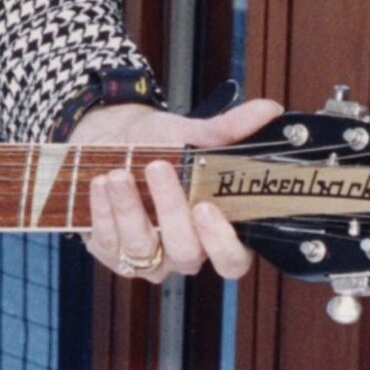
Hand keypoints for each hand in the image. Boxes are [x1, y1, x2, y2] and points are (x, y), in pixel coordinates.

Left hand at [71, 97, 285, 283]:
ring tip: (118, 173)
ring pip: (142, 247)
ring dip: (129, 208)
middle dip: (171, 210)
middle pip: (186, 251)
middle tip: (159, 168)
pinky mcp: (109, 251)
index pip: (232, 260)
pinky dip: (103, 210)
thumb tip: (268, 109)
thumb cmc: (155, 144)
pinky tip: (101, 183)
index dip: (222, 243)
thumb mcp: (190, 134)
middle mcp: (183, 251)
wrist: (107, 139)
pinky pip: (107, 241)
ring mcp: (146, 256)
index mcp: (214, 232)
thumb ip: (228, 130)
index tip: (207, 207)